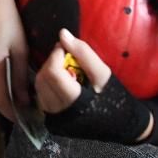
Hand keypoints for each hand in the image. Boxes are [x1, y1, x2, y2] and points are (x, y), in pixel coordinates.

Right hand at [0, 0, 28, 121]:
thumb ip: (20, 76)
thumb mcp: (20, 49)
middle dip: (7, 102)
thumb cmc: (11, 20)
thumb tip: (23, 100)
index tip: (24, 120)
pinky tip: (6, 76)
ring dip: (0, 90)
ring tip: (18, 94)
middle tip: (25, 108)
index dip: (11, 113)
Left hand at [35, 29, 152, 143]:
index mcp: (74, 101)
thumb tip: (63, 33)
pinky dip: (47, 82)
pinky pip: (41, 94)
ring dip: (47, 71)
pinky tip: (60, 79)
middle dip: (51, 61)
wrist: (118, 123)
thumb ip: (83, 53)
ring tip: (63, 67)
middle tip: (64, 55)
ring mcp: (53, 116)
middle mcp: (59, 111)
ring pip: (39, 86)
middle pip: (43, 78)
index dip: (56, 55)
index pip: (53, 73)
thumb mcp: (103, 73)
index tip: (65, 47)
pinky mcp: (51, 118)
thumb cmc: (112, 97)